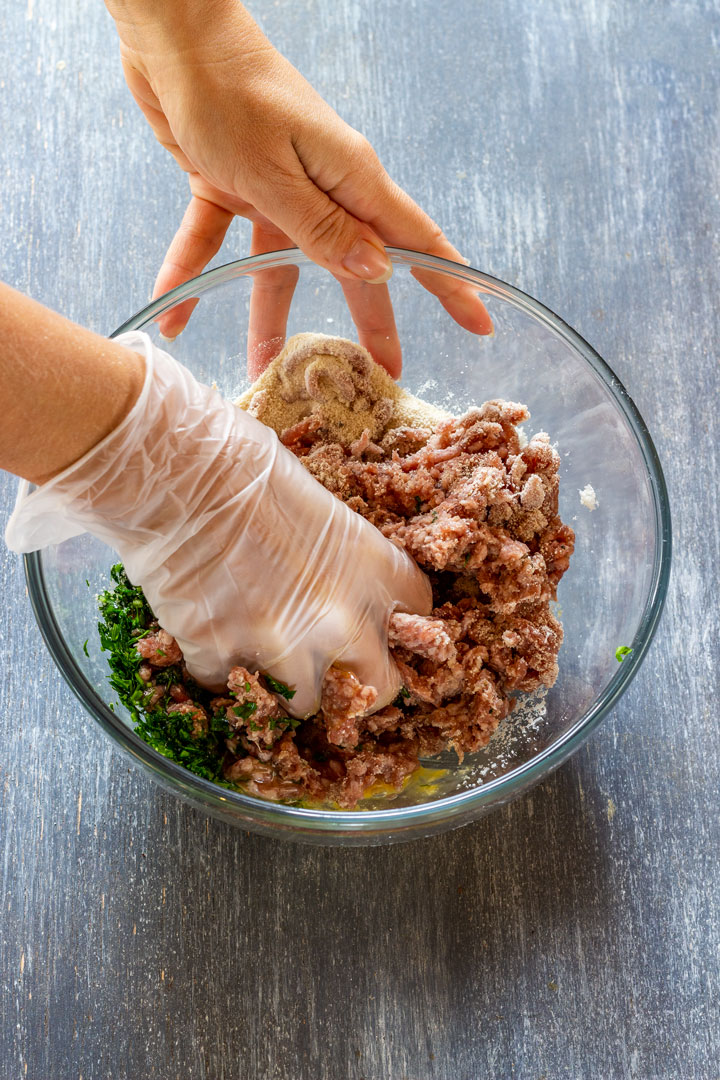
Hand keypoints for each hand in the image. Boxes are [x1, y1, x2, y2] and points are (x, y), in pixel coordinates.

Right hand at [6, 333, 431, 715]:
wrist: (170, 472)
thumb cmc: (240, 462)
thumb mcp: (315, 502)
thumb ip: (337, 555)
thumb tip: (328, 577)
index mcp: (371, 565)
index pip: (419, 615)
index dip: (397, 623)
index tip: (379, 622)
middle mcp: (340, 616)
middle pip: (382, 688)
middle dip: (359, 682)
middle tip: (332, 667)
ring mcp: (282, 646)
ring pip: (307, 705)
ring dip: (286, 686)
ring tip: (259, 650)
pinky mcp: (223, 660)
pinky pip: (233, 690)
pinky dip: (221, 672)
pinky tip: (207, 636)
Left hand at [107, 0, 491, 375]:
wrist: (169, 32)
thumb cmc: (227, 92)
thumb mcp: (275, 173)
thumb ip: (321, 228)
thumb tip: (376, 272)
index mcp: (349, 179)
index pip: (413, 242)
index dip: (450, 285)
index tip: (480, 322)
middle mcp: (320, 187)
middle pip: (351, 267)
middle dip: (366, 323)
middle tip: (381, 376)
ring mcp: (275, 187)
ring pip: (279, 266)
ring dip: (268, 316)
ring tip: (262, 369)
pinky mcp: (229, 183)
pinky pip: (216, 241)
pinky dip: (192, 273)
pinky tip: (171, 312)